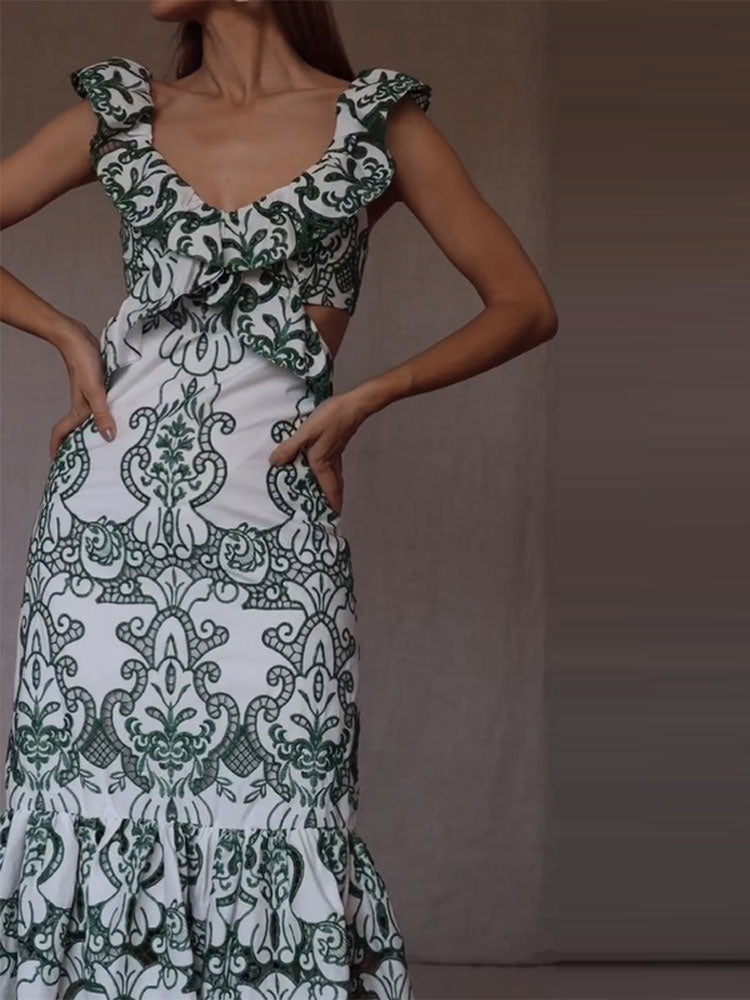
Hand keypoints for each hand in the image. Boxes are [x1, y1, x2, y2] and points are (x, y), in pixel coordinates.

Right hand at [50, 321, 115, 458]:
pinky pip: (104, 404)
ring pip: (94, 416)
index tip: (58, 462)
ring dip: (100, 427)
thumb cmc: (84, 363)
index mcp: (78, 409)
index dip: (57, 447)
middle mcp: (84, 405)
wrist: (78, 338)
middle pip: (80, 428)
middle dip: (83, 443)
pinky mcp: (100, 385)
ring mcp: (91, 395)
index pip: (62, 432)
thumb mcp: (95, 391)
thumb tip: (109, 437)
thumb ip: (102, 413)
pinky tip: (124, 414)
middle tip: (95, 460)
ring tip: (115, 441)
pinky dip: (110, 412)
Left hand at [268, 390, 369, 514]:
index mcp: (323, 463)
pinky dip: (327, 474)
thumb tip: (273, 464)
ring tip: (322, 496)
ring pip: (334, 477)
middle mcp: (331, 462)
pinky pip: (332, 467)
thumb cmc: (330, 418)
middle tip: (326, 512)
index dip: (333, 505)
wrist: (353, 404)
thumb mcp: (306, 432)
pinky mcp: (336, 445)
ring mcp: (335, 453)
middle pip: (334, 487)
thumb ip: (290, 447)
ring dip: (330, 488)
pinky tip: (320, 469)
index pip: (330, 490)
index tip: (333, 518)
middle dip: (332, 500)